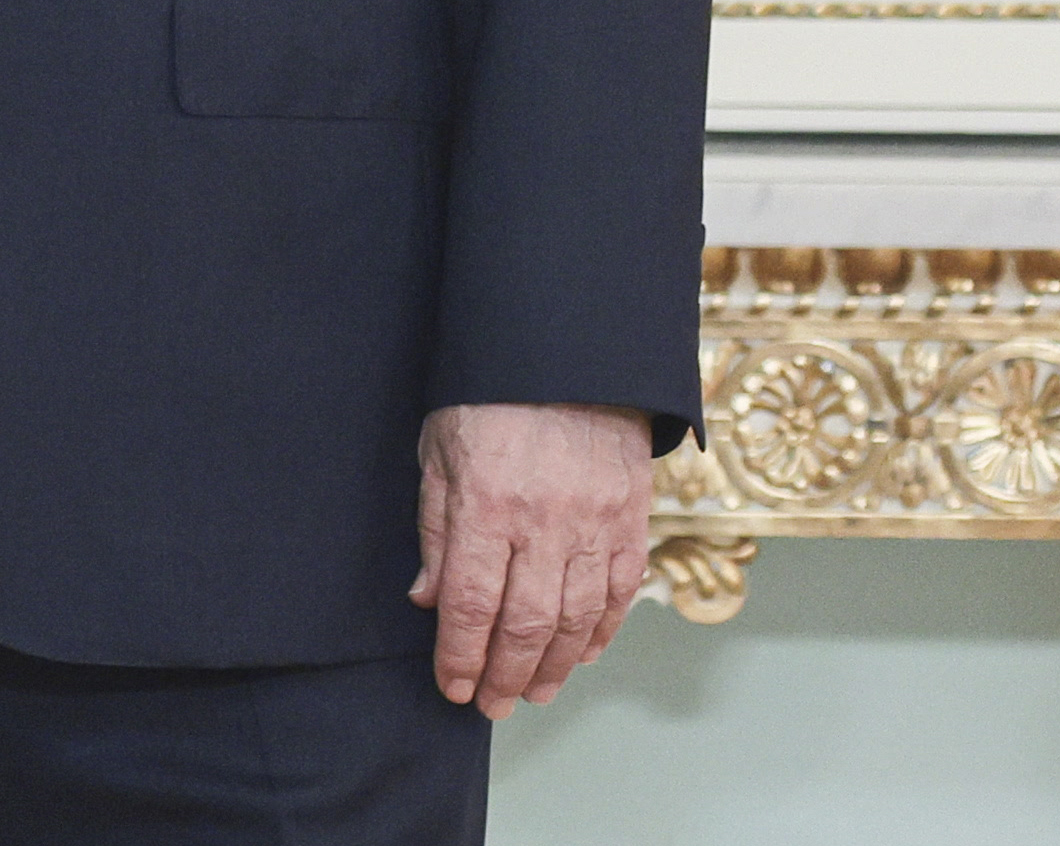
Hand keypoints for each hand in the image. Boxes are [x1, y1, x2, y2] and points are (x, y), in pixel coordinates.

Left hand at [411, 401, 652, 716]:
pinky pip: (620, 593)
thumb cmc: (490, 398)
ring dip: (553, 666)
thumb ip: (436, 530)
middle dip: (504, 675)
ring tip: (532, 691)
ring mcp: (595, 522)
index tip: (453, 687)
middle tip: (492, 705)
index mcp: (487, 503)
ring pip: (577, 619)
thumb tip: (427, 600)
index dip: (460, 656)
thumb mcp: (439, 450)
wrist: (569, 352)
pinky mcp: (631, 518)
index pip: (472, 604)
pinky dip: (601, 632)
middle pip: (526, 624)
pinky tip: (580, 654)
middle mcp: (544, 521)